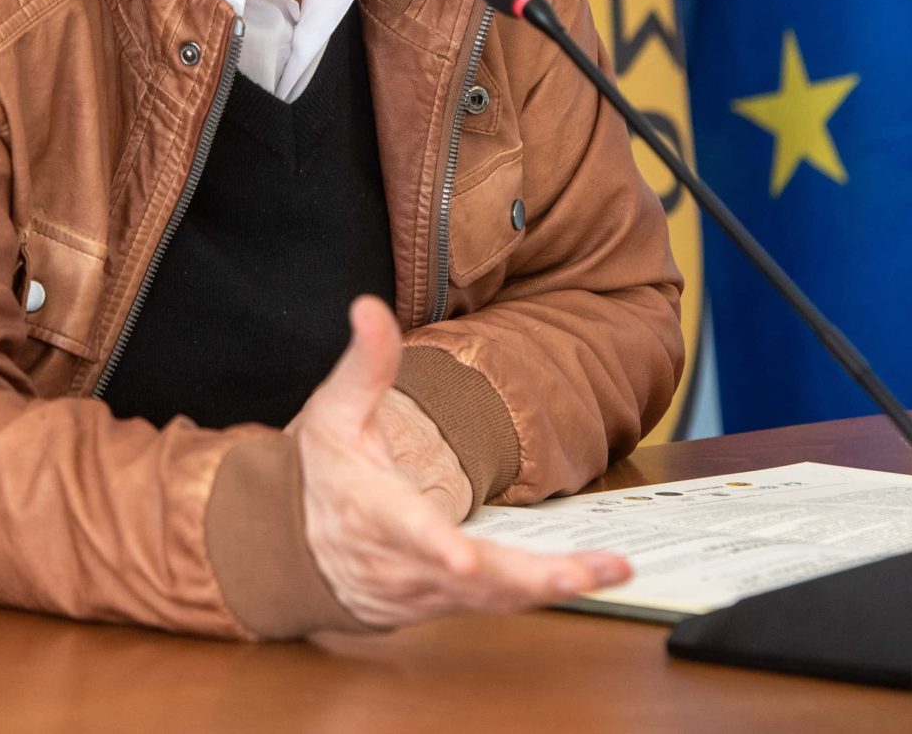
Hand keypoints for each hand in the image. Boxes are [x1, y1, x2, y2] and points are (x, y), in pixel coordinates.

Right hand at [291, 297, 628, 628]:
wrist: (300, 548)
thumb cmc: (325, 474)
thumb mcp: (336, 411)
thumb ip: (365, 362)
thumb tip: (369, 306)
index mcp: (374, 510)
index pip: (405, 530)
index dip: (434, 546)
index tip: (462, 558)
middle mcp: (404, 561)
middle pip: (472, 579)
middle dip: (532, 578)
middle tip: (586, 572)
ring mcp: (429, 588)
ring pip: (494, 598)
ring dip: (553, 587)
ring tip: (611, 570)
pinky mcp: (449, 601)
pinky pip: (500, 604)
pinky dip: (543, 594)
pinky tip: (588, 577)